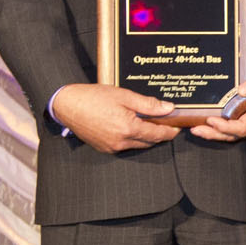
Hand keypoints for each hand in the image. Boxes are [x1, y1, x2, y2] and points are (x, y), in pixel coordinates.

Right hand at [50, 83, 178, 153]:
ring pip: (138, 145)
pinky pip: (125, 146)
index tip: (177, 126)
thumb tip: (169, 108)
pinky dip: (132, 139)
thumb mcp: (124, 95)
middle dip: (160, 134)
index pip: (157, 134)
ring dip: (146, 137)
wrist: (67, 106)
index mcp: (128, 128)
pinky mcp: (104, 148)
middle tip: (166, 123)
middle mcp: (121, 142)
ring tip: (149, 123)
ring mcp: (112, 147)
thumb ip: (148, 104)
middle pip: (149, 141)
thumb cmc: (94, 97)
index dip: (170, 131)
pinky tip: (131, 126)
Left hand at [188, 67, 245, 142]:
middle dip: (214, 133)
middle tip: (197, 129)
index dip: (226, 127)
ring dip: (214, 132)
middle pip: (234, 134)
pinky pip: (234, 126)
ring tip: (197, 129)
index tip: (212, 120)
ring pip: (233, 133)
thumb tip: (242, 90)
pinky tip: (208, 123)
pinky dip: (220, 126)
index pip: (243, 127)